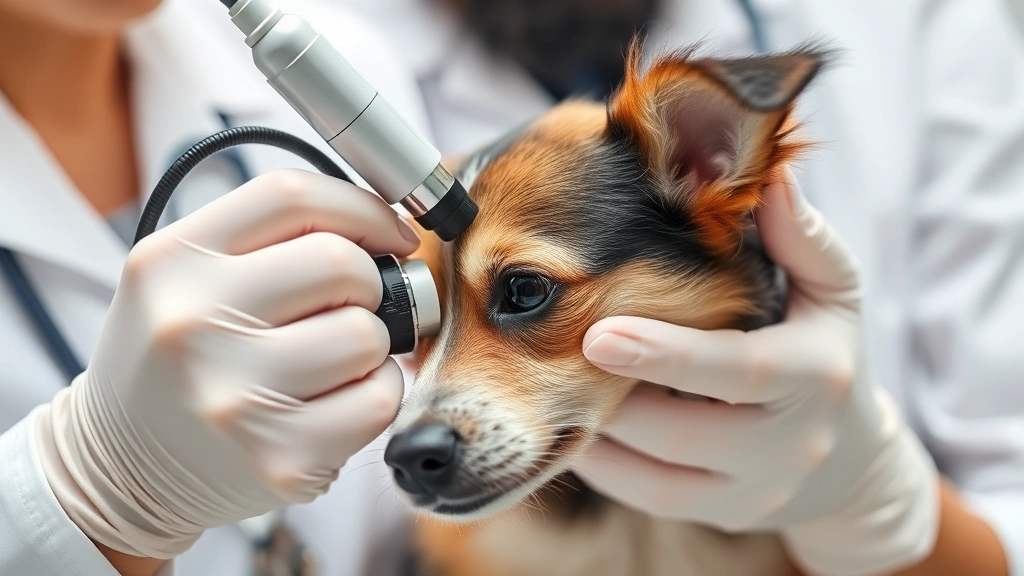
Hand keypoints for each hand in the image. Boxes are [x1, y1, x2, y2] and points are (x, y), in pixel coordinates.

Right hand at [32, 169, 419, 559]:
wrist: (122, 474)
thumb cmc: (176, 364)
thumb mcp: (185, 281)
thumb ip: (267, 242)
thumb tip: (386, 232)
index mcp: (171, 262)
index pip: (291, 196)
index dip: (362, 208)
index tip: (389, 233)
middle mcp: (192, 324)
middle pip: (340, 263)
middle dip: (368, 283)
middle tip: (350, 307)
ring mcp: (235, 398)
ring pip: (366, 334)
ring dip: (371, 345)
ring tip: (332, 361)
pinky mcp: (279, 458)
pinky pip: (377, 401)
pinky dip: (376, 395)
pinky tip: (336, 402)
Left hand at [573, 170, 940, 575]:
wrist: (849, 454)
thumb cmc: (826, 349)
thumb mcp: (834, 291)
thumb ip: (802, 237)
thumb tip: (769, 176)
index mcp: (814, 376)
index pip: (736, 369)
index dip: (665, 354)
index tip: (598, 333)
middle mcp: (790, 444)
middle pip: (682, 432)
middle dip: (613, 396)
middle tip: (557, 356)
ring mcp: (755, 491)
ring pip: (655, 476)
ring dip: (597, 430)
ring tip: (554, 384)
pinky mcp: (725, 515)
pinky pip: (647, 498)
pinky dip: (602, 464)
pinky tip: (574, 425)